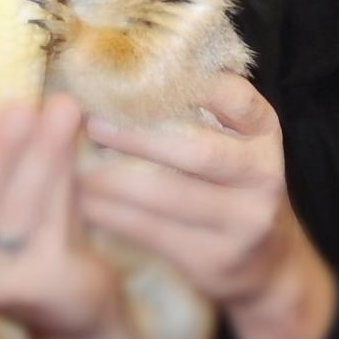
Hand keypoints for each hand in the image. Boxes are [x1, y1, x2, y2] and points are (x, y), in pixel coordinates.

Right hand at [0, 86, 122, 338]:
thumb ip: (1, 134)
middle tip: (20, 105)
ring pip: (16, 210)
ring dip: (44, 156)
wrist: (67, 295)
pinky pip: (53, 227)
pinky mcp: (32, 286)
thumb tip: (15, 66)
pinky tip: (79, 142)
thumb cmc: (29, 219)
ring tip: (65, 109)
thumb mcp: (4, 175)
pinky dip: (68, 184)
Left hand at [81, 74, 322, 314]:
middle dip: (138, 137)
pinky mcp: (215, 259)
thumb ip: (199, 112)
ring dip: (113, 182)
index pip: (235, 97)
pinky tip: (82, 205)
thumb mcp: (234, 143)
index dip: (189, 84)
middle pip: (198, 151)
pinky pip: (154, 233)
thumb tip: (121, 75)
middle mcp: (262, 175)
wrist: (265, 263)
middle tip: (91, 124)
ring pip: (170, 196)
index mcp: (264, 133)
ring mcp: (243, 222)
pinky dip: (113, 217)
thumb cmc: (229, 186)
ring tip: (72, 168)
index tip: (134, 75)